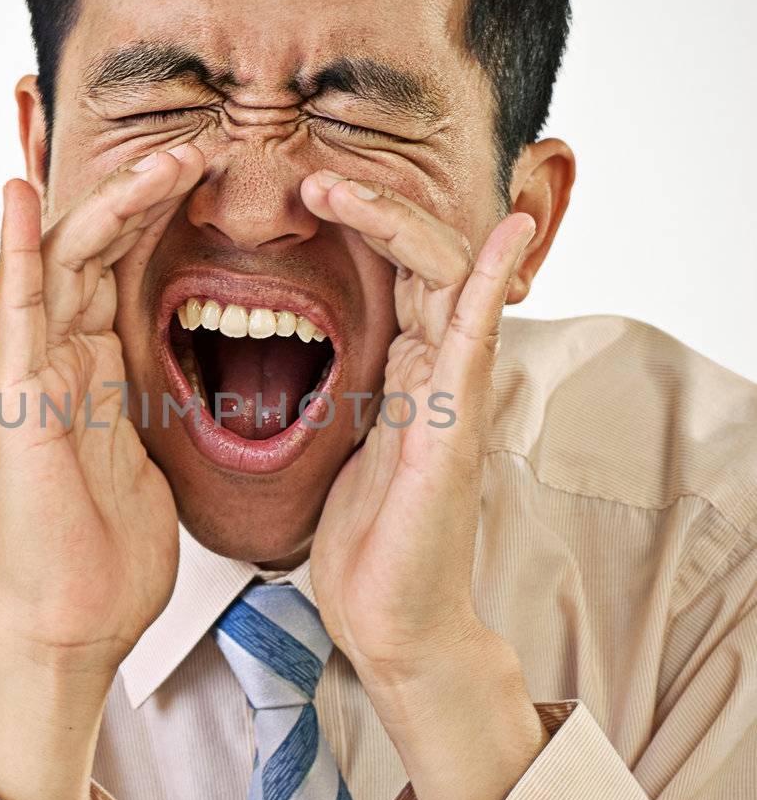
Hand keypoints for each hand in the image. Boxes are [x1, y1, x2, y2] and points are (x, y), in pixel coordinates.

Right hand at [0, 142, 204, 799]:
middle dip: (143, 193)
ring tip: (165, 158)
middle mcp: (56, 363)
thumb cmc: (106, 561)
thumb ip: (148, 410)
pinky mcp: (14, 406)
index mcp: (92, 373)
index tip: (211, 175)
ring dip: (108, 204)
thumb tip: (177, 388)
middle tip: (202, 147)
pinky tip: (14, 195)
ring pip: (58, 263)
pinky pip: (12, 316)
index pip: (118, 268)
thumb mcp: (147, 462)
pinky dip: (10, 252)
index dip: (157, 215)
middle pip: (89, 249)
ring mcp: (29, 380)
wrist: (72, 630)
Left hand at [301, 175, 545, 799]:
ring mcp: (454, 393)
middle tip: (308, 177)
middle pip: (421, 256)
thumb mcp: (338, 445)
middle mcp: (437, 370)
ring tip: (334, 188)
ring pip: (444, 276)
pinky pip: (477, 337)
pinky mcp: (456, 425)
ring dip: (394, 223)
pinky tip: (504, 234)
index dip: (357, 224)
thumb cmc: (367, 545)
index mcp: (406, 371)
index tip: (296, 198)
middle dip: (369, 208)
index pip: (395, 270)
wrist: (391, 622)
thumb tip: (295, 355)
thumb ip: (341, 392)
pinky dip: (493, 278)